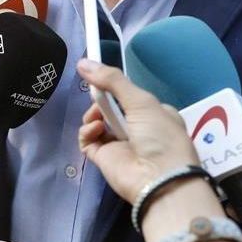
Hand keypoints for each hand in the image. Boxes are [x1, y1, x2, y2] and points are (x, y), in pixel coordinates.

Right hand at [76, 59, 198, 202]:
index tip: (100, 78)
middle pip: (111, 107)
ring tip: (96, 118)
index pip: (131, 97)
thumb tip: (82, 61)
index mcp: (155, 115)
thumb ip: (112, 80)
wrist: (159, 179)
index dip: (115, 88)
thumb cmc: (159, 136)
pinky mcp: (104, 158)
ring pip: (97, 122)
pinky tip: (93, 130)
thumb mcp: (141, 101)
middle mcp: (138, 129)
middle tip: (97, 98)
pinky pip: (88, 140)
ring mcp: (119, 144)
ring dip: (93, 115)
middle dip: (101, 100)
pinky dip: (87, 132)